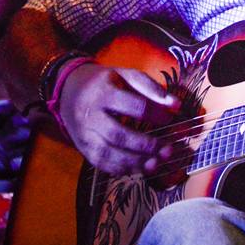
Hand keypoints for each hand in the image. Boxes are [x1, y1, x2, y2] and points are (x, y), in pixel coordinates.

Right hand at [57, 62, 177, 175]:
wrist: (68, 90)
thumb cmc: (104, 82)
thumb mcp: (125, 75)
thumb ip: (151, 88)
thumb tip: (176, 105)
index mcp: (103, 92)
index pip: (133, 106)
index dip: (154, 114)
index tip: (170, 118)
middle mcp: (90, 115)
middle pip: (118, 134)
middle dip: (145, 145)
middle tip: (168, 150)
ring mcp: (84, 134)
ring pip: (107, 153)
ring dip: (134, 162)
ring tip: (156, 163)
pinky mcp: (82, 147)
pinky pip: (100, 163)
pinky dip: (120, 169)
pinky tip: (138, 168)